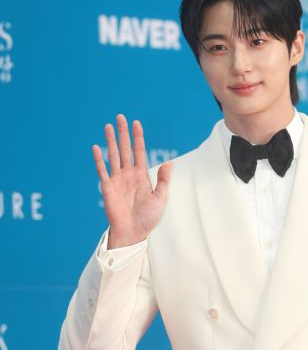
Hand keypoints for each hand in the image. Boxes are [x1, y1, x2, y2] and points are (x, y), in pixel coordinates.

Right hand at [92, 113, 171, 247]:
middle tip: (120, 117)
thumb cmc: (148, 218)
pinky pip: (102, 170)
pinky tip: (97, 147)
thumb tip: (168, 163)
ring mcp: (117, 180)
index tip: (136, 123)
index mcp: (141, 176)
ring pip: (114, 155)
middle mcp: (128, 174)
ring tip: (108, 126)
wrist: (133, 232)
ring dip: (111, 141)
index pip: (139, 152)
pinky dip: (99, 159)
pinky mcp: (107, 187)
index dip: (138, 137)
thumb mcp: (160, 198)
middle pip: (125, 149)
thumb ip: (163, 180)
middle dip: (123, 133)